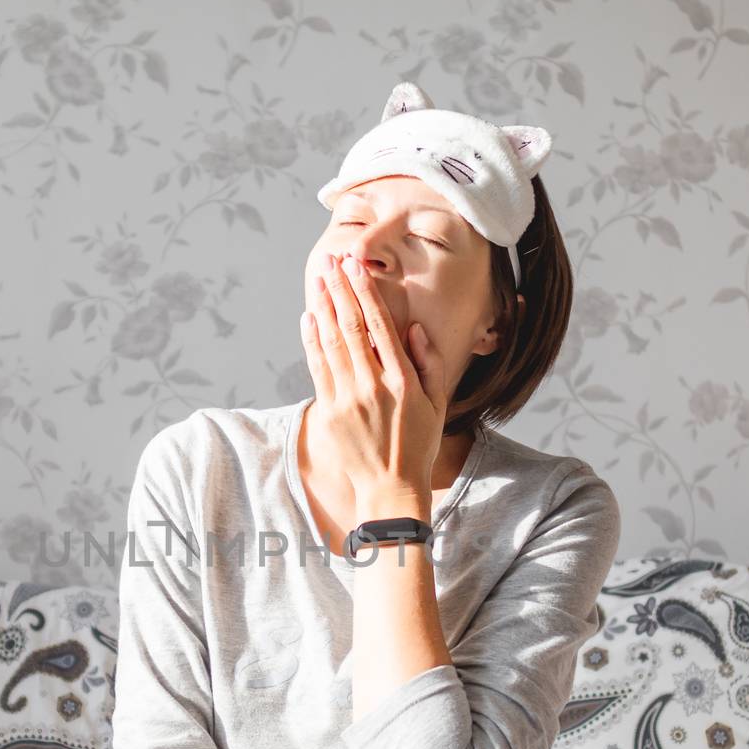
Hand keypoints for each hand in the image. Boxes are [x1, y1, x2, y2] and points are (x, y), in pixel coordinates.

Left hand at [300, 252, 449, 498]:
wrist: (390, 488)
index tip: (355, 266)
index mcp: (402, 381)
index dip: (364, 292)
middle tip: (330, 261)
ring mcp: (347, 399)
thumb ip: (430, 363)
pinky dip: (312, 339)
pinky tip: (309, 317)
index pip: (379, 325)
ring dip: (322, 307)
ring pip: (331, 342)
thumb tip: (414, 328)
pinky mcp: (329, 412)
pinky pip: (318, 367)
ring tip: (317, 280)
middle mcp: (373, 386)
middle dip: (338, 290)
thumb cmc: (418, 443)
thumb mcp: (438, 403)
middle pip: (351, 327)